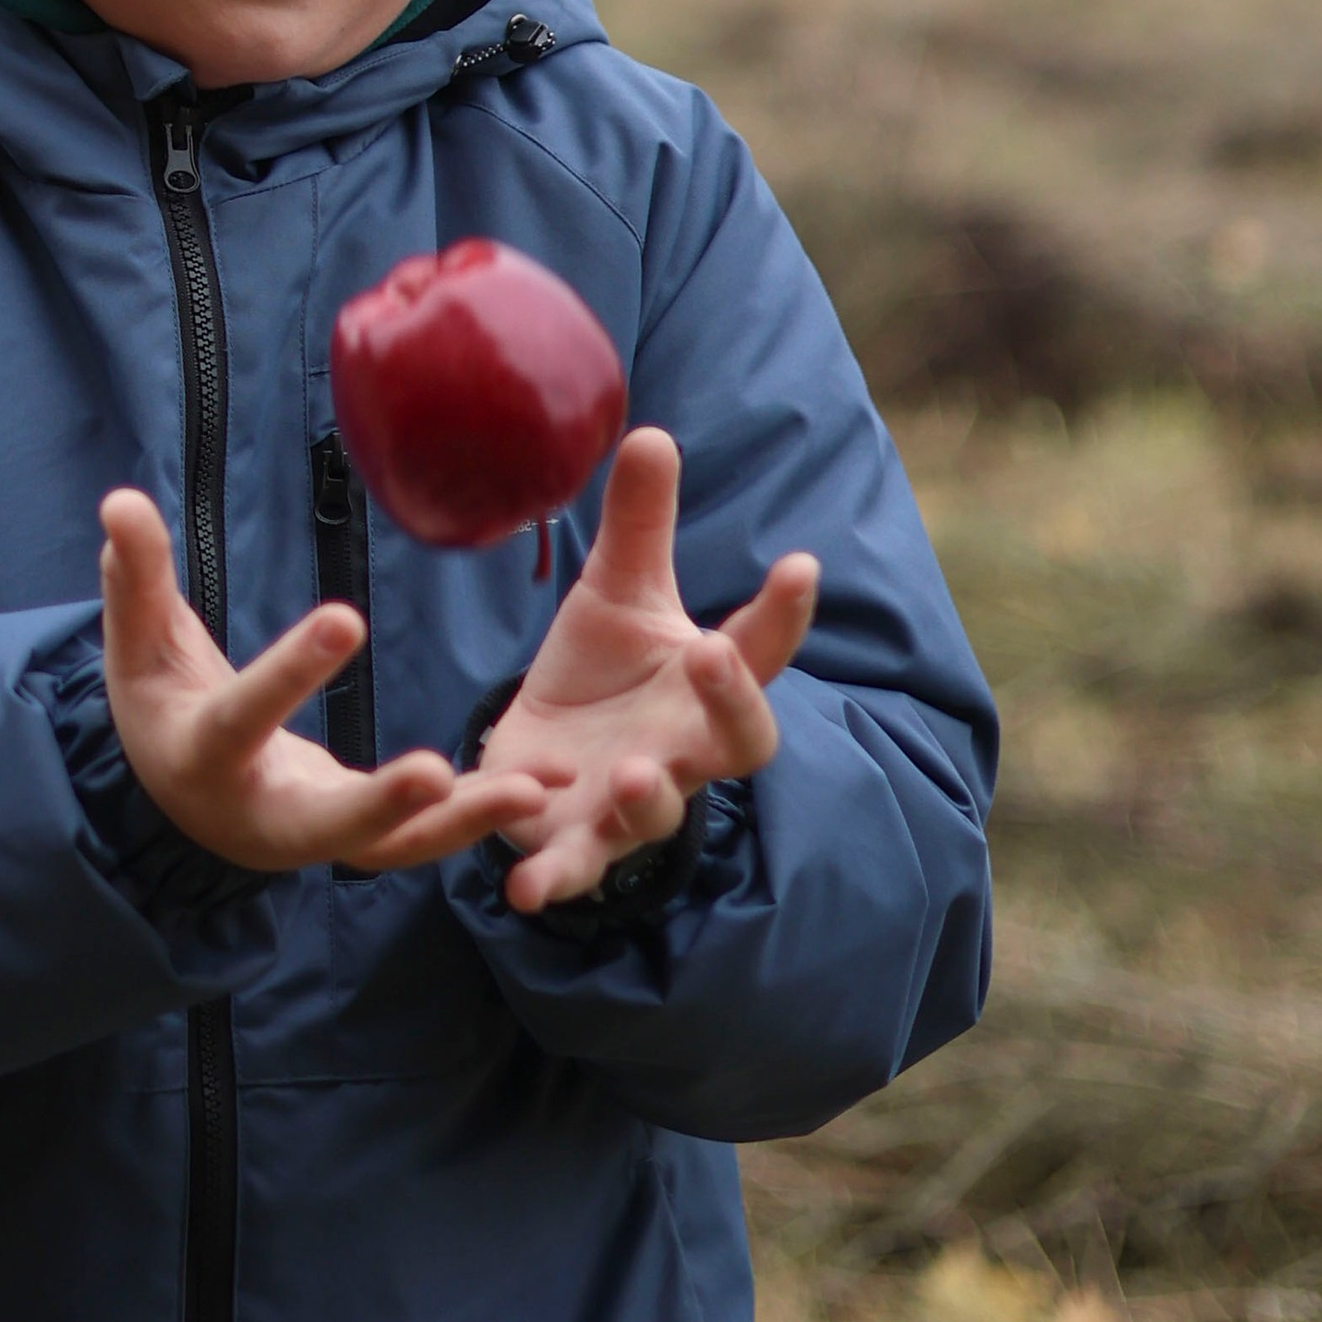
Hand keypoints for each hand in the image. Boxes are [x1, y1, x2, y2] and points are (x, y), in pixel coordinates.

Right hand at [99, 489, 547, 876]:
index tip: (347, 619)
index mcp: (205, 759)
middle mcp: (263, 817)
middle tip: (439, 772)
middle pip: (329, 824)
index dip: (291, 672)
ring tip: (538, 788)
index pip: (246, 715)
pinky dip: (478, 818)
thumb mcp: (139, 645)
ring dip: (466, 823)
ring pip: (396, 848)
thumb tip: (120, 500)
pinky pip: (421, 839)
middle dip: (385, 805)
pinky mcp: (361, 841)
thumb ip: (136, 578)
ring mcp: (318, 838)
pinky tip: (544, 788)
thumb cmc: (161, 704)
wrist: (180, 797)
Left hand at [484, 428, 817, 914]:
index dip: (782, 611)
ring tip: (637, 773)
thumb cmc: (604, 669)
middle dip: (733, 704)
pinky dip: (551, 879)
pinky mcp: (573, 842)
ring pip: (659, 814)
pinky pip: (571, 867)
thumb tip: (650, 431)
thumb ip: (638, 523)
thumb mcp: (618, 589)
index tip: (799, 562)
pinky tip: (523, 890)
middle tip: (717, 660)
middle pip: (737, 742)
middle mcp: (686, 749)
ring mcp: (634, 802)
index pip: (760, 647)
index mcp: (705, 684)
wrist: (548, 753)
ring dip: (651, 799)